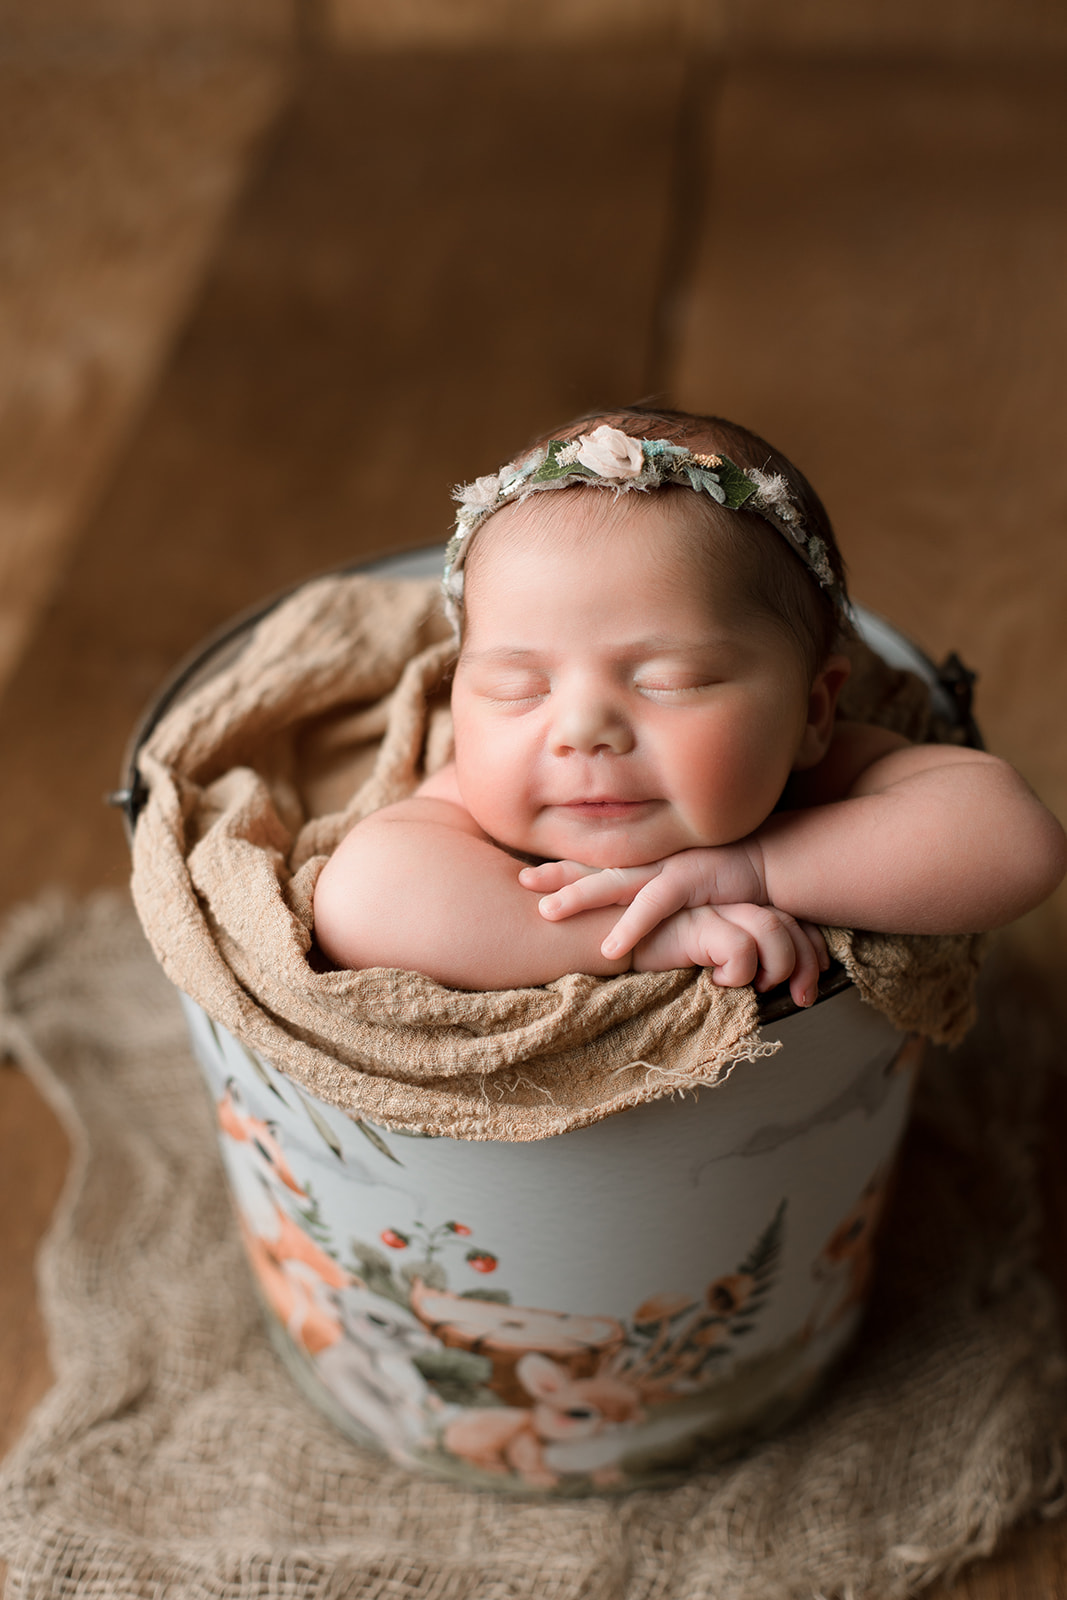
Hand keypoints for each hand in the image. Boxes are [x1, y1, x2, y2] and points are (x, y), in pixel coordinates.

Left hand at [519, 845, 765, 958]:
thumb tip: (630, 926)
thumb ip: (660, 902)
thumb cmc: (728, 882)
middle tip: (520, 881)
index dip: (563, 869)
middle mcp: (653, 863)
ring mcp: (670, 868)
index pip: (597, 865)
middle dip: (557, 874)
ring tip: (547, 913)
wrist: (774, 863)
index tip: (525, 874)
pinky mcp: (692, 880)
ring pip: (615, 881)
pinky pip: (654, 905)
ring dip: (580, 896)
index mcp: (647, 865)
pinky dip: (631, 926)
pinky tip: (608, 948)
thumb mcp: (686, 890)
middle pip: (596, 867)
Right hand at [631, 904, 828, 1006]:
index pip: (791, 920)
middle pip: (789, 924)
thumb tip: (782, 990)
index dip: (811, 950)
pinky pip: (739, 949)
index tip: (812, 983)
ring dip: (774, 969)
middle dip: (805, 965)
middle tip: (803, 998)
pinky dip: (737, 973)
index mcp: (737, 906)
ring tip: (754, 987)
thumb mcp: (704, 955)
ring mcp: (715, 908)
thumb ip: (733, 959)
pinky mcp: (697, 922)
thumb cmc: (653, 951)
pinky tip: (717, 982)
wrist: (602, 937)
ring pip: (771, 932)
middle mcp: (731, 902)